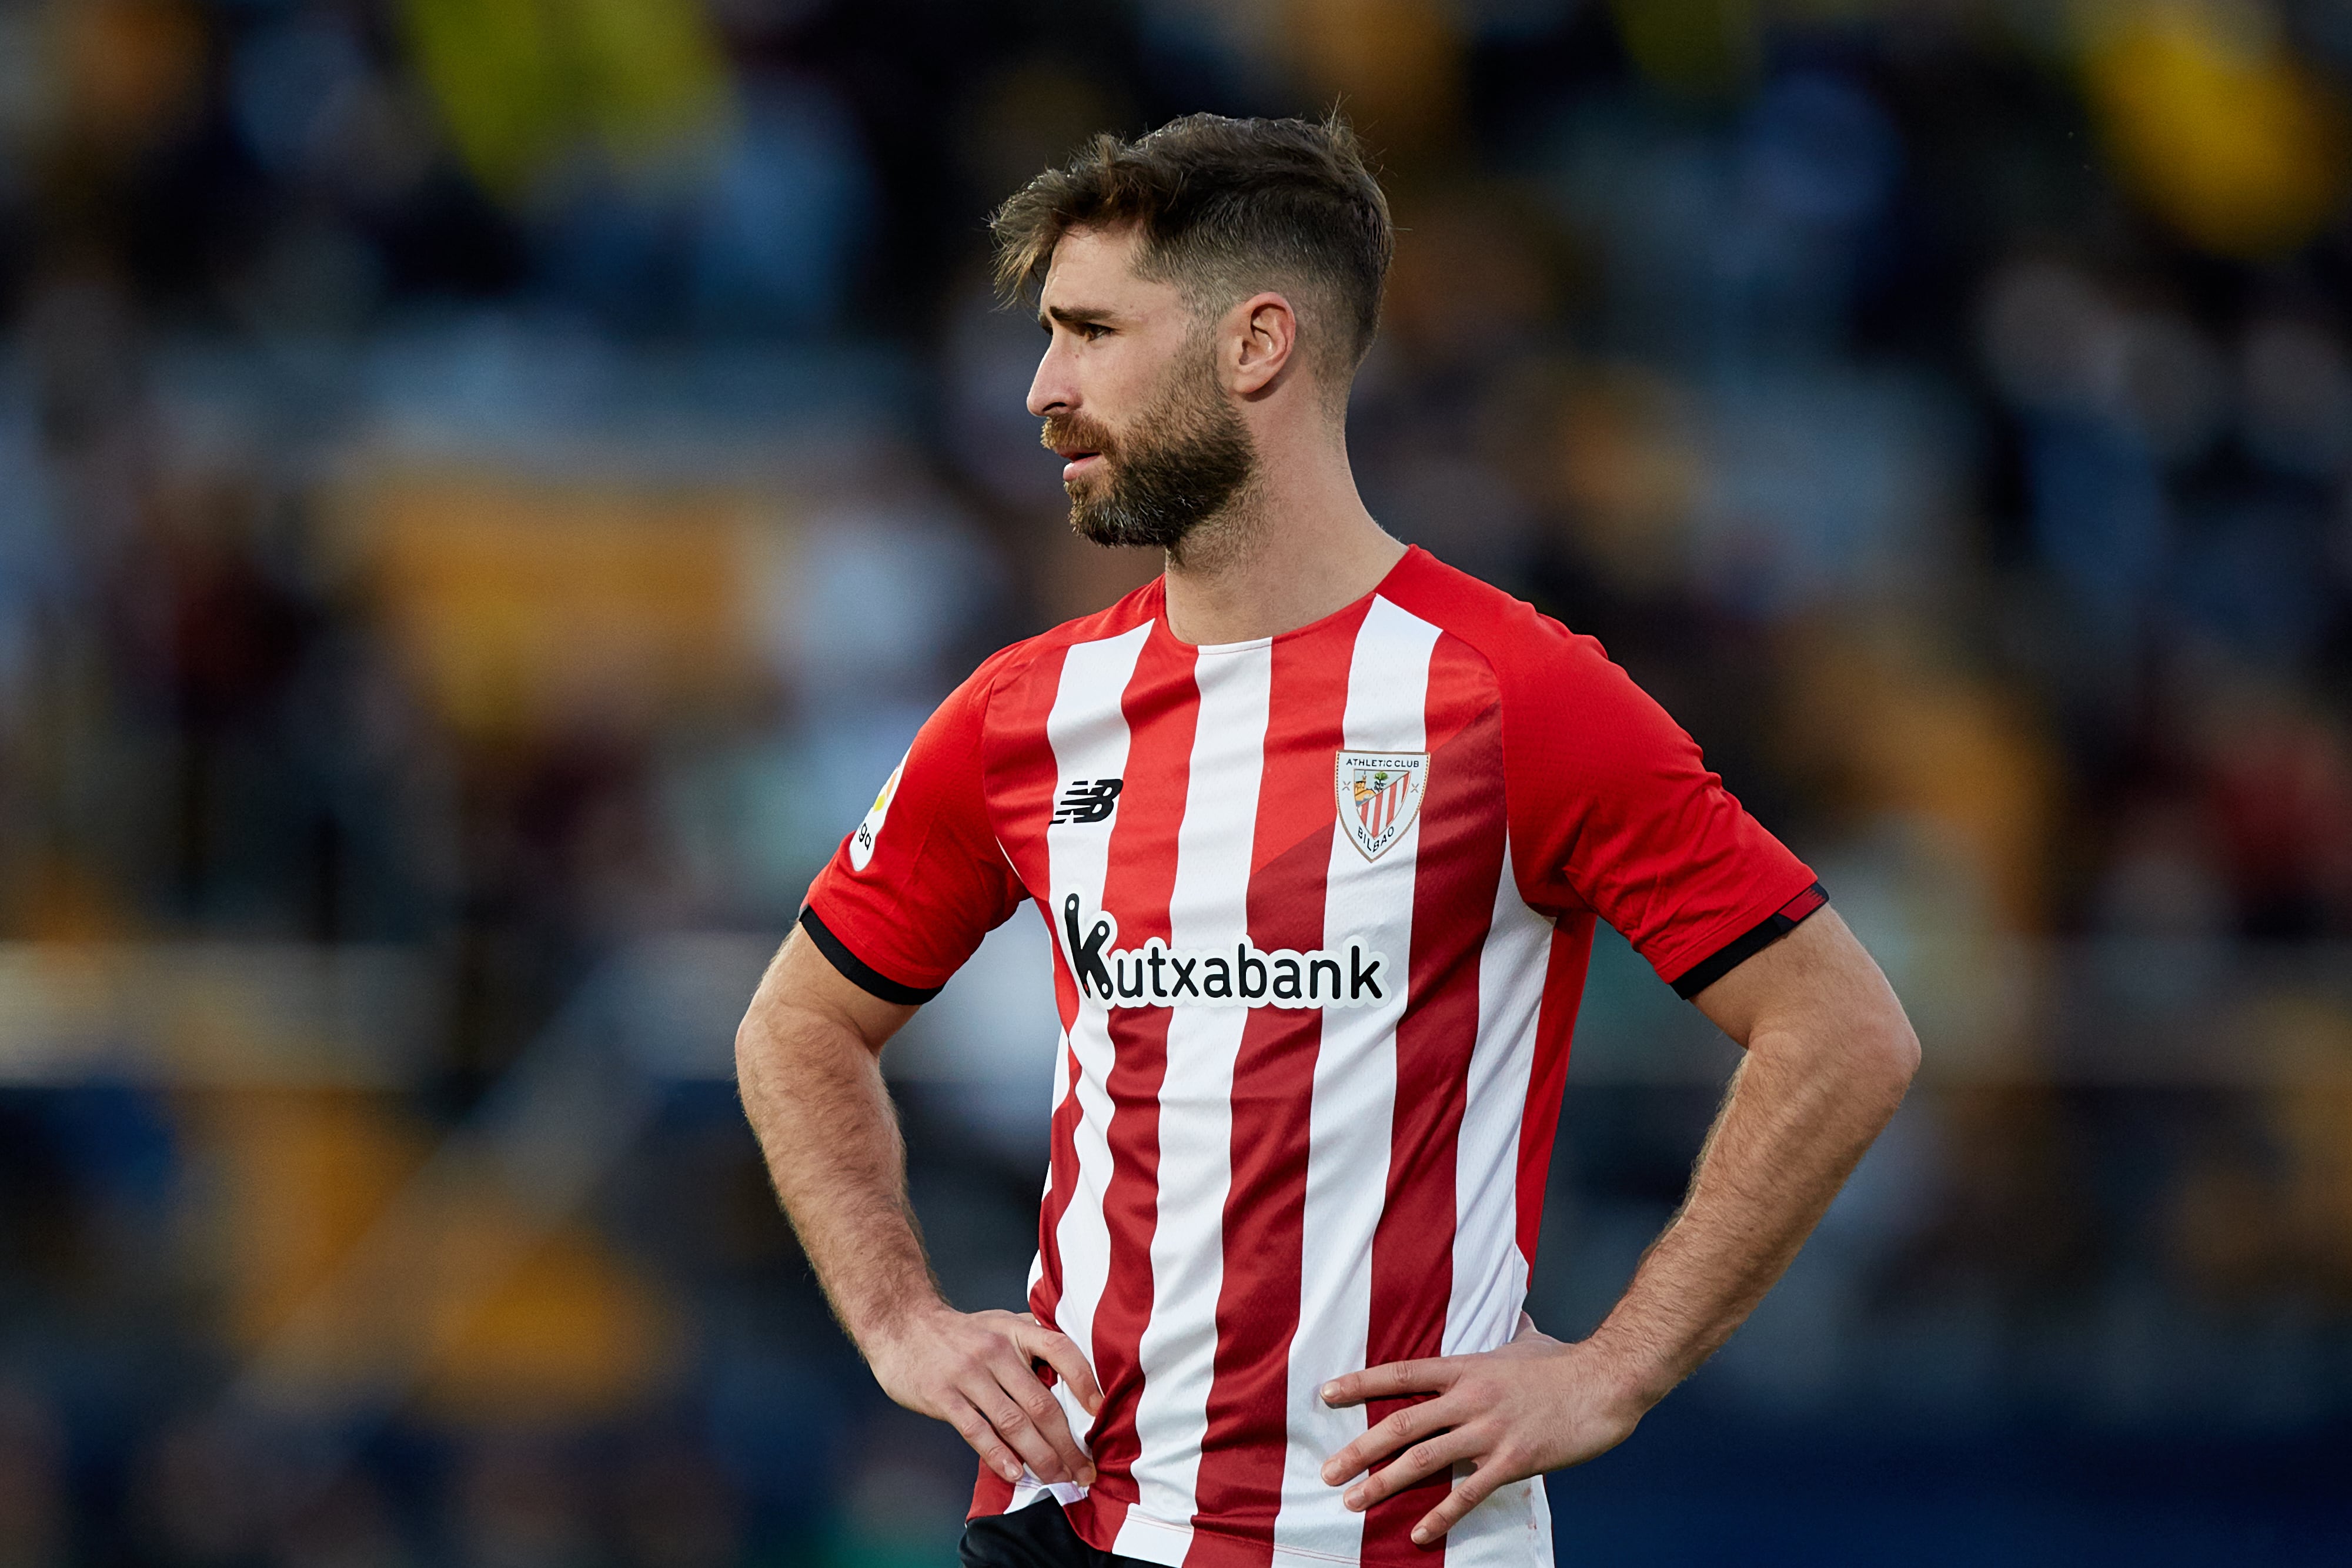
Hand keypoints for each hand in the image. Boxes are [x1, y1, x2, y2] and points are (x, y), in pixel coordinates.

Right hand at [866, 1305, 1104, 1487]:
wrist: (901, 1323)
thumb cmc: (960, 1331)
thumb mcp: (1000, 1321)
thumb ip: (1033, 1339)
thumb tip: (1076, 1372)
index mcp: (1015, 1331)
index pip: (1061, 1350)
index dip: (1085, 1381)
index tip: (1100, 1413)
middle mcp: (996, 1350)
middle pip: (1041, 1403)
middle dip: (1068, 1443)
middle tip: (1085, 1470)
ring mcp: (968, 1374)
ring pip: (1014, 1423)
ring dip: (1041, 1457)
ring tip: (1059, 1479)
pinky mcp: (943, 1395)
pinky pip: (976, 1431)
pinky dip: (999, 1455)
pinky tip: (1016, 1473)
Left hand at [1318, 1313, 1649, 1545]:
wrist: (1606, 1382)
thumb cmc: (1566, 1362)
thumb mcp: (1528, 1340)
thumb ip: (1511, 1331)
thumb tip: (1515, 1313)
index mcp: (1466, 1368)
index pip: (1402, 1373)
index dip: (1361, 1383)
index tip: (1326, 1394)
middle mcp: (1469, 1398)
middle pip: (1402, 1423)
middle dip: (1359, 1449)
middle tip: (1328, 1470)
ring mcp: (1490, 1430)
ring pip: (1424, 1459)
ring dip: (1384, 1483)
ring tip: (1353, 1502)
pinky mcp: (1513, 1460)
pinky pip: (1468, 1492)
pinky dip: (1441, 1515)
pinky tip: (1420, 1534)